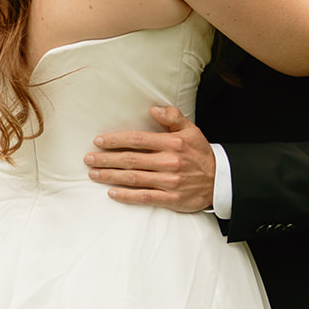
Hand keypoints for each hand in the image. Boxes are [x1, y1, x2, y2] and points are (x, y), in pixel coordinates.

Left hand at [85, 108, 215, 210]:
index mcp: (172, 144)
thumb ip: (173, 117)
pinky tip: (112, 193)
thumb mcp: (191, 130)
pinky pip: (144, 197)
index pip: (137, 139)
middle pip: (130, 160)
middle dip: (106, 159)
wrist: (220, 181)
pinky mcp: (171, 199)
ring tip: (93, 173)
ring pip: (134, 178)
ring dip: (110, 176)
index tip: (98, 141)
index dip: (115, 140)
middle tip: (88, 159)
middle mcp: (169, 162)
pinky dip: (126, 196)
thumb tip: (153, 109)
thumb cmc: (201, 154)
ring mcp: (170, 182)